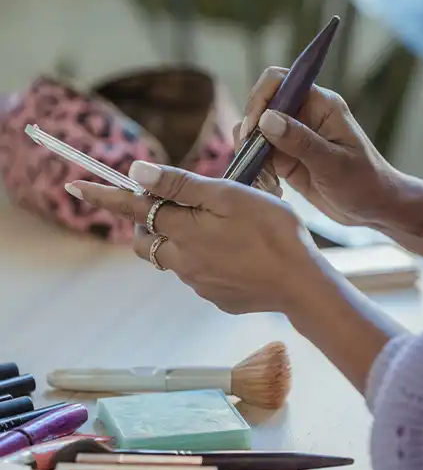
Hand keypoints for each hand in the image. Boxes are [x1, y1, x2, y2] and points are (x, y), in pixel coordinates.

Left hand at [66, 163, 318, 315]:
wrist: (301, 283)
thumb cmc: (272, 231)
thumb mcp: (230, 196)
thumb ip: (182, 185)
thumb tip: (137, 173)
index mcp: (183, 230)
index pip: (133, 208)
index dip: (103, 195)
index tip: (74, 185)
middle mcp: (182, 260)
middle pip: (144, 240)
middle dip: (143, 222)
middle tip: (167, 206)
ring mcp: (198, 283)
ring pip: (171, 257)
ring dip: (178, 240)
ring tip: (216, 228)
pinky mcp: (215, 297)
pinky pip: (197, 275)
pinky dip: (204, 259)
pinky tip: (235, 253)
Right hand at [237, 67, 394, 227]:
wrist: (373, 208)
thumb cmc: (364, 182)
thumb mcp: (333, 164)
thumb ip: (300, 141)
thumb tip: (266, 119)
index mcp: (320, 105)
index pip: (279, 81)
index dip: (260, 99)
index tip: (253, 128)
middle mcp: (303, 115)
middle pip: (261, 105)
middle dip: (251, 130)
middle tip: (253, 158)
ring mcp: (292, 136)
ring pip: (256, 132)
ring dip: (251, 153)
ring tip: (265, 178)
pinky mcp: (286, 157)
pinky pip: (259, 155)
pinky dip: (257, 169)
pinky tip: (271, 187)